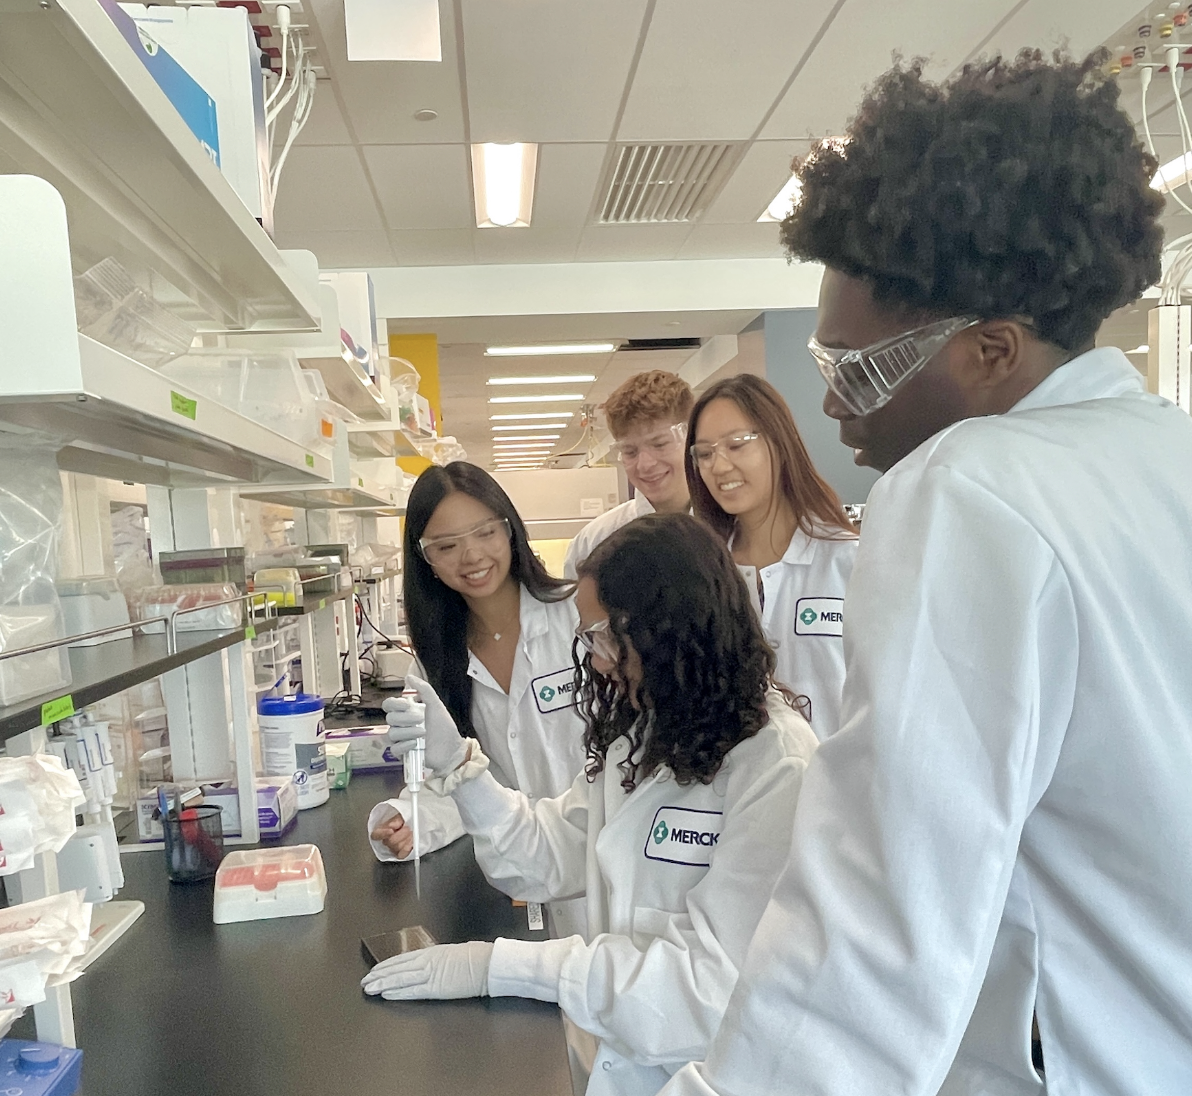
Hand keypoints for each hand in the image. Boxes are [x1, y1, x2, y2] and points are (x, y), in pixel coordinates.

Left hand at [361, 941, 493, 999]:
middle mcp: (427, 961)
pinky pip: (412, 991)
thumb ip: (438, 958)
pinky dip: (397, 992)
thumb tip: (433, 963)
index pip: (402, 958)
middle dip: (379, 975)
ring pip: (400, 979)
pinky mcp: (435, 989)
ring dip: (382, 984)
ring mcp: (430, 975)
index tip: (374, 970)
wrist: (487, 963)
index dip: (386, 965)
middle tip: (364, 981)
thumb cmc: (476, 955)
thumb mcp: (453, 952)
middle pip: (397, 969)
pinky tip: (386, 994)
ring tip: (368, 989)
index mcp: (431, 952)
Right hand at [370, 811, 412, 858]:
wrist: (415, 826)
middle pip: (390, 842)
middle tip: (408, 828)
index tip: (391, 830)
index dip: (383, 834)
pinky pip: (401, 855)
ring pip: (397, 848)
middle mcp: (386, 841)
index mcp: (382, 830)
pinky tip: (411, 841)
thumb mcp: (400, 816)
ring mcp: (393, 849)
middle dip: (401, 834)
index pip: (376, 835)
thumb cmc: (406, 819)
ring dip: (406, 839)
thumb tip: (394, 825)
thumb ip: (396, 820)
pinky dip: (407, 848)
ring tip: (411, 833)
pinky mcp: (400, 854)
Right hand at [383, 674, 467, 776]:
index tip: (408, 705)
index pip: (388, 705)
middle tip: (421, 719)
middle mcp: (401, 724)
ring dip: (407, 732)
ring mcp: (401, 739)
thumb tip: (408, 676)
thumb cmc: (444, 726)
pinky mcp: (403, 753)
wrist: (452, 748)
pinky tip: (415, 744)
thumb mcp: (436, 705)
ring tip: (423, 733)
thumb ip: (424, 689)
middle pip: (390, 718)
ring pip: (391, 734)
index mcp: (406, 712)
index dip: (394, 704)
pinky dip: (404, 746)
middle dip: (405, 718)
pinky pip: (394, 749)